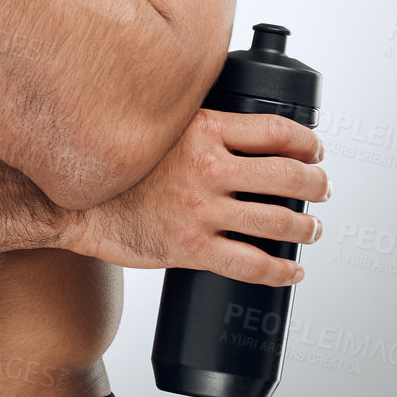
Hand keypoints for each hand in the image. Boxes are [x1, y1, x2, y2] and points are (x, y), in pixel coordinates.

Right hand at [62, 109, 328, 286]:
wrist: (74, 201)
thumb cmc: (115, 163)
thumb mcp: (156, 126)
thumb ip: (196, 125)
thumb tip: (234, 127)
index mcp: (201, 129)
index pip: (274, 130)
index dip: (306, 141)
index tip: (315, 147)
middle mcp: (207, 167)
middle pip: (287, 175)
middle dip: (316, 184)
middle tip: (321, 187)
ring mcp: (201, 210)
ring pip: (278, 222)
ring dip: (305, 227)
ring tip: (311, 228)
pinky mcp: (192, 249)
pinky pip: (252, 264)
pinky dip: (281, 272)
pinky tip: (290, 271)